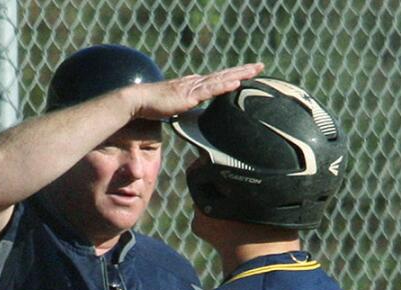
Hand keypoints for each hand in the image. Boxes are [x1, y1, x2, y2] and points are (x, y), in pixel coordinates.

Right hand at [126, 62, 264, 120]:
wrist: (139, 101)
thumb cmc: (154, 106)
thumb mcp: (176, 106)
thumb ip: (187, 107)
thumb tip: (195, 113)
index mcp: (194, 85)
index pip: (218, 79)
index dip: (234, 75)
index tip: (250, 73)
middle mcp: (196, 83)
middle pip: (224, 75)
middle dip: (244, 71)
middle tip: (261, 66)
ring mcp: (193, 88)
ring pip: (221, 79)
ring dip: (239, 75)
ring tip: (255, 71)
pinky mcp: (188, 96)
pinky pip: (210, 90)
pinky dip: (224, 86)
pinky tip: (236, 83)